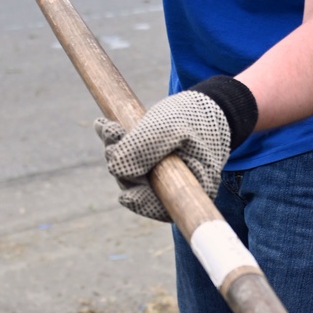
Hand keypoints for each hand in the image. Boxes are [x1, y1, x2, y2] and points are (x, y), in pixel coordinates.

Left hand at [95, 78, 257, 221]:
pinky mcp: (151, 166)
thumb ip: (145, 147)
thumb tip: (115, 168)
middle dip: (121, 163)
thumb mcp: (171, 127)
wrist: (208, 105)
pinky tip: (103, 126)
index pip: (160, 207)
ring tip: (109, 127)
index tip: (125, 195)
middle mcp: (175, 190)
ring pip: (129, 174)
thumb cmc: (195, 117)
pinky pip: (127, 162)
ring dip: (115, 151)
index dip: (140, 202)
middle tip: (112, 133)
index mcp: (190, 189)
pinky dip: (115, 144)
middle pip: (138, 189)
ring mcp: (161, 179)